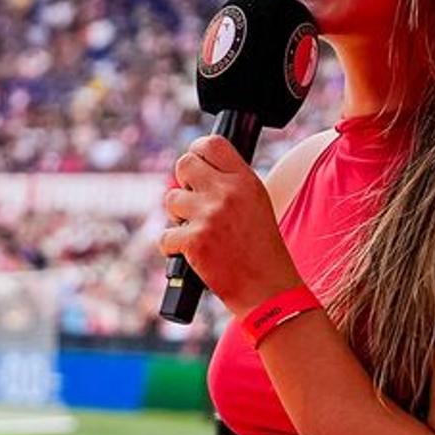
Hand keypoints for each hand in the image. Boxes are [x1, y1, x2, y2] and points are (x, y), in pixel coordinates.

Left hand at [158, 134, 298, 319]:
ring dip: (179, 218)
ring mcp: (209, 215)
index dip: (198, 151)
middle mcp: (227, 193)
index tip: (196, 164)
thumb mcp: (256, 204)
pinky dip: (173, 248)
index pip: (212, 144)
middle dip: (183, 183)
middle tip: (193, 202)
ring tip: (200, 232)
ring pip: (171, 200)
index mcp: (246, 181)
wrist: (269, 290)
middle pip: (183, 164)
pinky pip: (165, 235)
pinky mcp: (193, 241)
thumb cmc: (262, 251)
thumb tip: (196, 169)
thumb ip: (230, 184)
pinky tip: (192, 254)